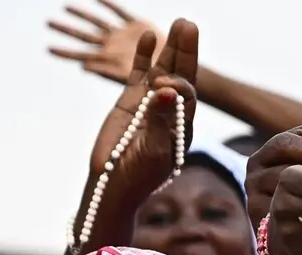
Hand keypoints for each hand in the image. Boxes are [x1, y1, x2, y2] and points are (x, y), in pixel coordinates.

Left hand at [48, 0, 164, 83]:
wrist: (177, 78)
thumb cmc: (154, 88)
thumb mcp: (127, 81)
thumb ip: (106, 72)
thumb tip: (83, 66)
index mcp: (108, 63)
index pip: (82, 56)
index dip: (65, 53)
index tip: (48, 49)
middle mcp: (113, 48)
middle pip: (85, 37)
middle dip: (68, 30)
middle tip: (48, 23)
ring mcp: (123, 36)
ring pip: (99, 23)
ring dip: (82, 15)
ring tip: (65, 8)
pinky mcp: (137, 25)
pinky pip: (120, 12)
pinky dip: (109, 5)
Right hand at [86, 19, 197, 196]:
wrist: (113, 183)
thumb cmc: (140, 175)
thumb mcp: (154, 150)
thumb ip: (160, 120)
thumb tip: (167, 90)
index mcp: (182, 124)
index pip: (188, 94)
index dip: (180, 84)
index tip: (165, 84)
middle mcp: (170, 109)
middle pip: (182, 74)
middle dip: (186, 50)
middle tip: (188, 25)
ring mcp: (150, 102)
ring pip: (163, 68)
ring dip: (171, 47)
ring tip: (179, 23)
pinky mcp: (130, 100)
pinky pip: (139, 73)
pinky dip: (144, 56)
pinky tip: (150, 36)